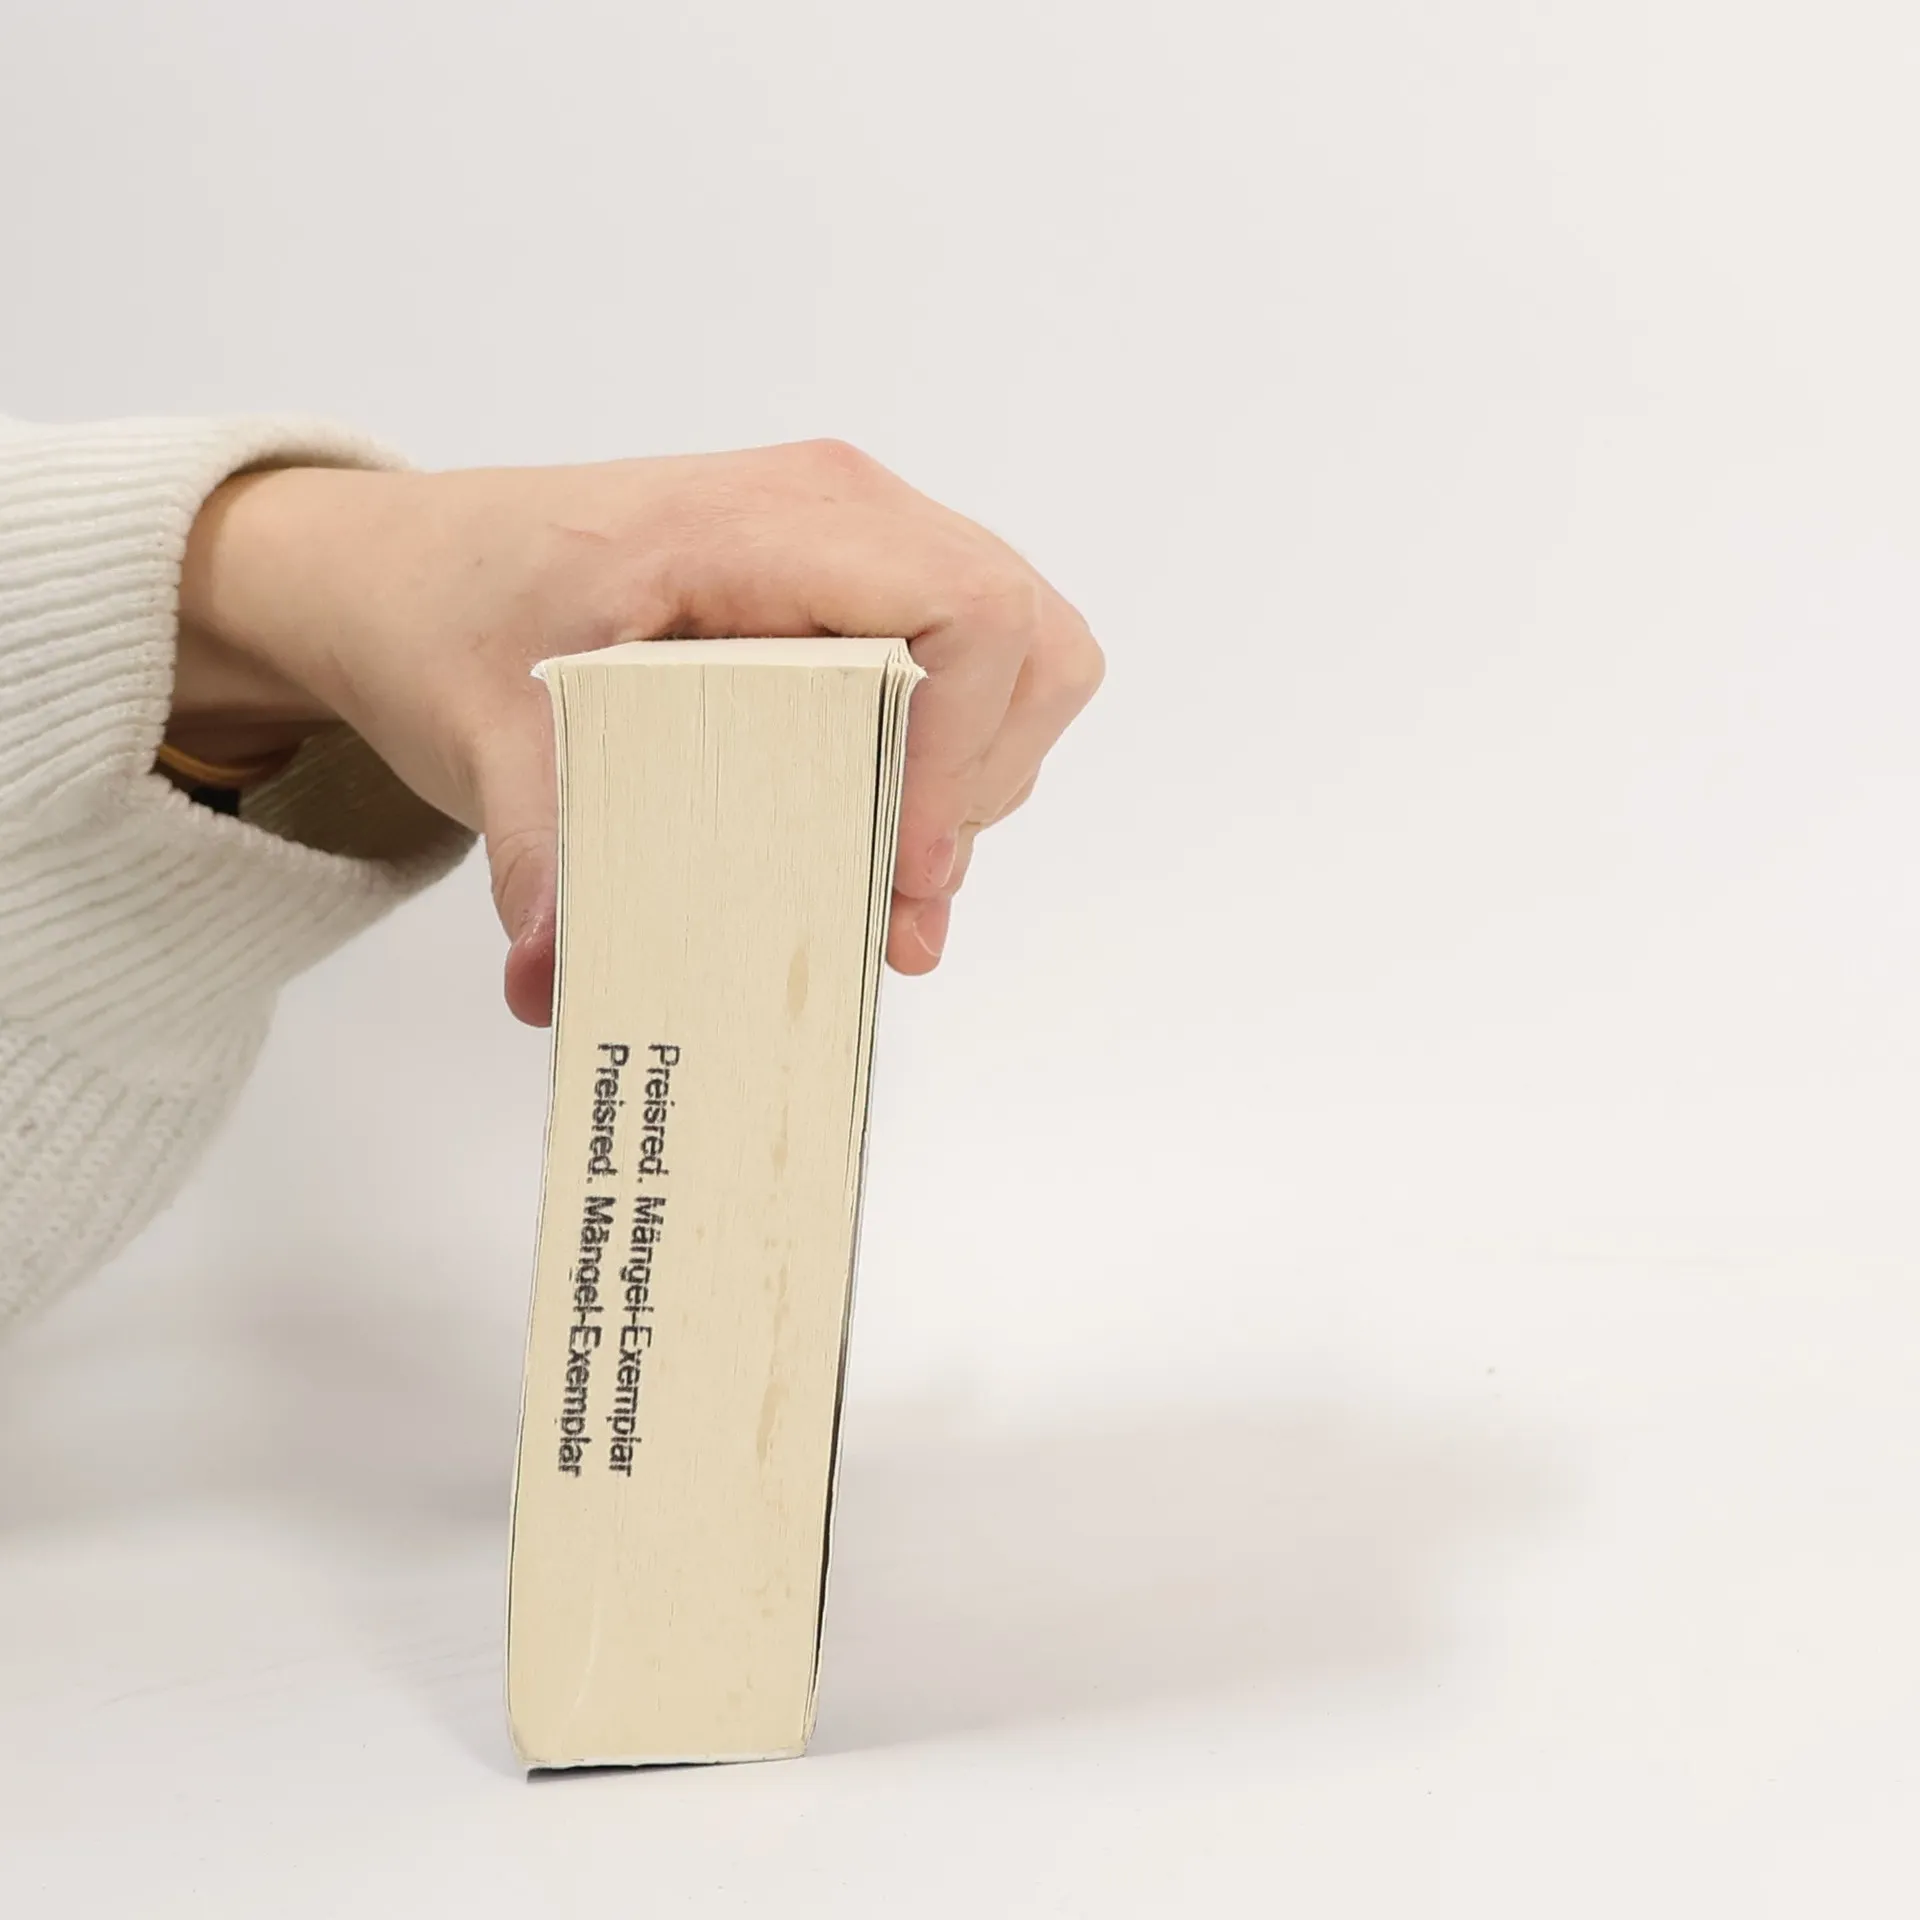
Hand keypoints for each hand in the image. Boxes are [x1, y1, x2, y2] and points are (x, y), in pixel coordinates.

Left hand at [174, 442, 1103, 1023]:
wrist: (412, 564)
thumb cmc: (455, 610)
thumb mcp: (482, 733)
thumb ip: (540, 854)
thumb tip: (556, 984)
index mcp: (758, 522)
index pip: (965, 613)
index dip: (961, 754)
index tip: (901, 869)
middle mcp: (837, 512)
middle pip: (1022, 640)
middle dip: (982, 786)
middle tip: (902, 896)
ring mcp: (856, 543)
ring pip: (1018, 655)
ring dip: (978, 781)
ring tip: (893, 882)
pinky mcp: (853, 589)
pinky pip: (971, 662)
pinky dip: (955, 759)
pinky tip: (883, 836)